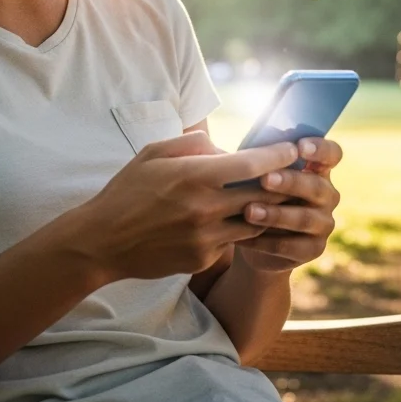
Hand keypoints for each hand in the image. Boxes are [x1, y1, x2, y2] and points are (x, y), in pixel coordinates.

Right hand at [77, 132, 298, 284]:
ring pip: (255, 222)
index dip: (278, 155)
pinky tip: (241, 221)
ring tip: (279, 197)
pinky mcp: (202, 259)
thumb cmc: (127, 191)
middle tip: (299, 172)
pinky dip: (239, 229)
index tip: (295, 148)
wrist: (101, 243)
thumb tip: (223, 146)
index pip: (252, 165)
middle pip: (263, 195)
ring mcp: (205, 237)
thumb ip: (192, 142)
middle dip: (285, 183)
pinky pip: (232, 241)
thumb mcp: (154, 153)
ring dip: (268, 209)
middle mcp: (204, 208)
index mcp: (195, 176)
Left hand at [237, 137, 342, 272]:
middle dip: (290, 182)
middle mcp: (327, 194)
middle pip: (318, 186)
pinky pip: (292, 246)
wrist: (255, 241)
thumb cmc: (253, 194)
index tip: (299, 146)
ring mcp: (323, 223)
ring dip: (276, 214)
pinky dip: (267, 242)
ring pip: (304, 218)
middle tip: (264, 179)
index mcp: (317, 169)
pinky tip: (244, 238)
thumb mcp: (256, 173)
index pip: (332, 153)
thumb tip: (242, 141)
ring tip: (248, 211)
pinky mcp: (313, 249)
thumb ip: (258, 156)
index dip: (320, 149)